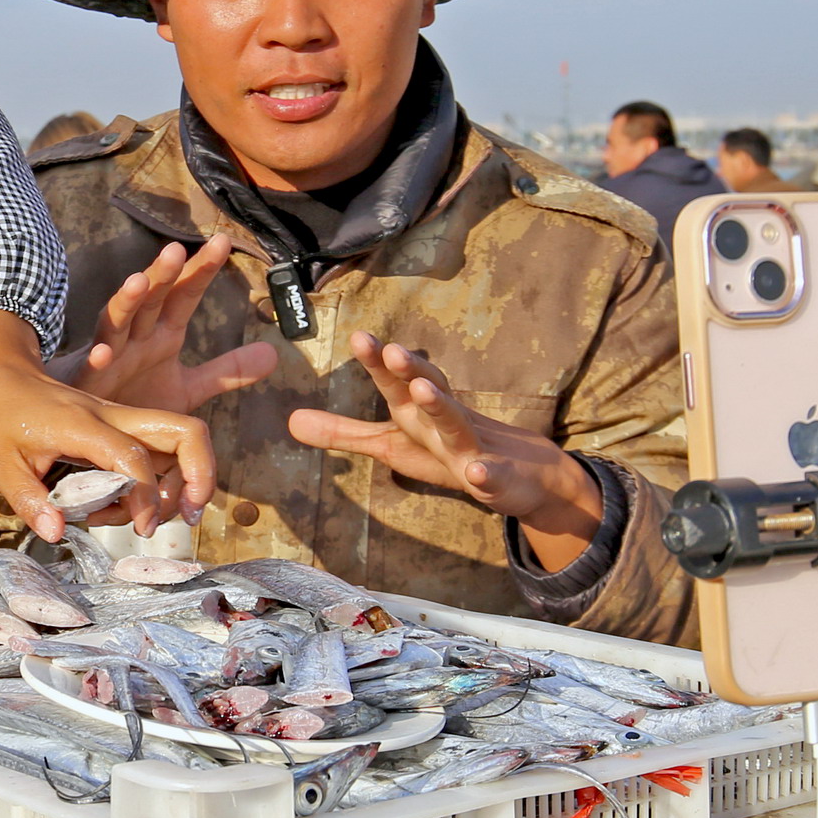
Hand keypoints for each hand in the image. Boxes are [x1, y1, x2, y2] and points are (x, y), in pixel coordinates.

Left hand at [0, 306, 217, 542]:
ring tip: (135, 517)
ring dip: (176, 484)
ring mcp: (119, 419)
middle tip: (186, 515)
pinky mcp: (118, 427)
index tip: (140, 528)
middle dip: (201, 475)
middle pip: (186, 431)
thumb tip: (56, 533)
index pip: (135, 459)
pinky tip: (122, 504)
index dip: (146, 498)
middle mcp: (111, 417)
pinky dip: (157, 480)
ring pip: (178, 440)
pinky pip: (156, 450)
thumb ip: (29, 501)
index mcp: (82, 424)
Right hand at [72, 238, 277, 415]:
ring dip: (126, 303)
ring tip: (139, 282)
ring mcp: (109, 358)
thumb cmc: (137, 402)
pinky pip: (91, 371)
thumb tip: (273, 354)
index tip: (222, 242)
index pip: (184, 295)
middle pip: (151, 300)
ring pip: (116, 323)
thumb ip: (227, 371)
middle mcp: (135, 339)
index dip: (201, 270)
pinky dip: (96, 360)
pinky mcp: (88, 385)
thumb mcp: (189, 388)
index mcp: (161, 335)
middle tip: (177, 249)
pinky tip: (102, 353)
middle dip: (162, 274)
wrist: (96, 433)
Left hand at [288, 332, 606, 570]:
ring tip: (423, 390)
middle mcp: (448, 422)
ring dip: (442, 407)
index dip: (379, 361)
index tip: (359, 336)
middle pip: (430, 391)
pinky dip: (487, 475)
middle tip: (393, 349)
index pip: (397, 382)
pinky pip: (493, 478)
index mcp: (420, 412)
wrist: (527, 475)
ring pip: (459, 426)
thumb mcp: (394, 444)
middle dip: (412, 369)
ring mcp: (477, 449)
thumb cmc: (450, 452)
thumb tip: (290, 421)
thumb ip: (345, 433)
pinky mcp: (500, 481)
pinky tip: (477, 474)